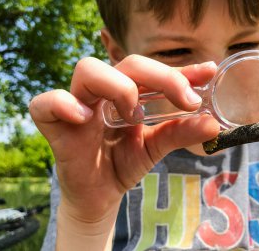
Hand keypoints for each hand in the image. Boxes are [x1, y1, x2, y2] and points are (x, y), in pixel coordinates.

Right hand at [29, 55, 219, 222]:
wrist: (99, 196)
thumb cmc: (123, 163)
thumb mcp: (155, 147)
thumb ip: (180, 133)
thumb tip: (212, 124)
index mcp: (128, 93)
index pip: (154, 72)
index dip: (181, 70)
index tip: (209, 72)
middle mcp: (104, 93)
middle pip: (127, 63)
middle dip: (161, 76)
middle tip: (187, 101)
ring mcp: (78, 105)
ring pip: (88, 70)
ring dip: (118, 86)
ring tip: (134, 115)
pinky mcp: (55, 125)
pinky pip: (45, 104)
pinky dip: (63, 104)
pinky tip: (84, 118)